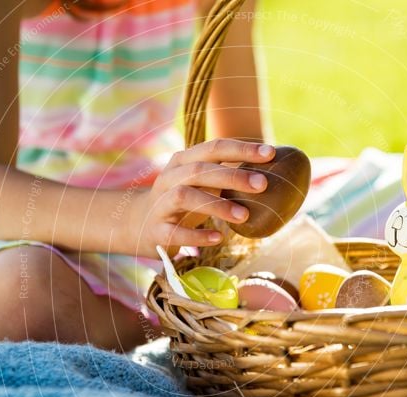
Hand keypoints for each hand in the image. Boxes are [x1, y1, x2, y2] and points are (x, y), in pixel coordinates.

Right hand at [120, 138, 274, 256]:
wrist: (136, 224)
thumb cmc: (180, 202)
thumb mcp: (199, 183)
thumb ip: (226, 175)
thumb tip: (270, 171)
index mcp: (184, 161)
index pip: (214, 148)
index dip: (242, 149)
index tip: (271, 153)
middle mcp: (170, 178)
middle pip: (201, 170)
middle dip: (234, 175)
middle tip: (263, 184)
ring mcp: (161, 204)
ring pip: (187, 197)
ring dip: (217, 206)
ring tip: (244, 216)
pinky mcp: (156, 230)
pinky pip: (175, 232)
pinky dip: (196, 236)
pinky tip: (217, 238)